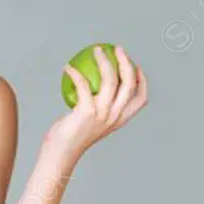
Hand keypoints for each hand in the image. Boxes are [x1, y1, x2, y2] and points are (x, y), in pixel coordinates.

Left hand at [44, 45, 147, 165]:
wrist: (60, 155)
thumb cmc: (71, 139)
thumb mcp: (90, 123)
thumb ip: (96, 108)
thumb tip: (92, 87)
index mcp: (119, 120)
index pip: (140, 99)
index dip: (142, 80)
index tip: (136, 66)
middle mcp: (115, 116)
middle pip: (129, 83)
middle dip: (126, 62)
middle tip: (116, 49)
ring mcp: (102, 114)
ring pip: (110, 79)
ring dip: (104, 60)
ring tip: (96, 50)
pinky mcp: (87, 111)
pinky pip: (83, 84)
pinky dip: (75, 73)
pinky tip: (68, 67)